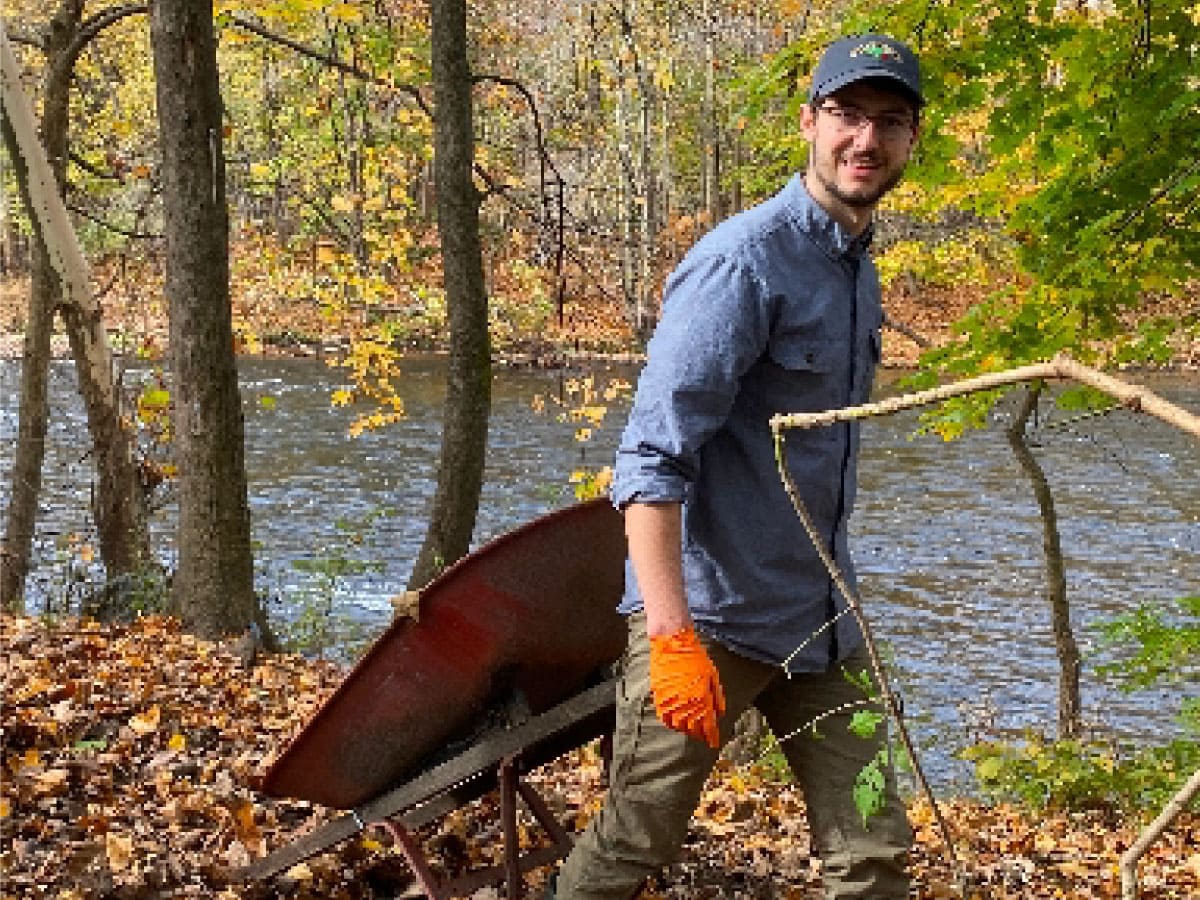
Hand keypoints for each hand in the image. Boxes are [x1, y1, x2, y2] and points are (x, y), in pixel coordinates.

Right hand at [648, 627, 725, 747]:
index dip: (712, 737)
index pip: (708, 726)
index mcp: (701, 699)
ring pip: (678, 726)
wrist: (673, 644)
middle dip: (700, 734)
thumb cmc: (695, 657)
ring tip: (690, 730)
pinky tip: (675, 722)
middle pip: (693, 729)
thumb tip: (720, 714)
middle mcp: (686, 704)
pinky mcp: (659, 697)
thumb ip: (717, 697)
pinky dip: (670, 723)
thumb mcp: (712, 676)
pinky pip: (664, 718)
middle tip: (703, 736)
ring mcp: (671, 701)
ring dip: (686, 730)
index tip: (714, 743)